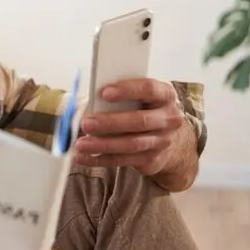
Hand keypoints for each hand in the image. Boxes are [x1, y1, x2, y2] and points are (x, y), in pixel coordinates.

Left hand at [72, 78, 193, 181]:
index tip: (104, 93)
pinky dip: (101, 159)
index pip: (149, 89)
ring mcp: (163, 141)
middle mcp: (168, 118)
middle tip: (86, 123)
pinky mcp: (152, 159)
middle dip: (110, 122)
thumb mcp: (136, 97)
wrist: (165, 136)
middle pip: (140, 120)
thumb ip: (116, 97)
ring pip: (132, 144)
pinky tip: (83, 157)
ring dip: (103, 145)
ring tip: (81, 144)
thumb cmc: (141, 109)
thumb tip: (85, 104)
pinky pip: (124, 160)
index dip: (127, 90)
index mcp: (164, 95)